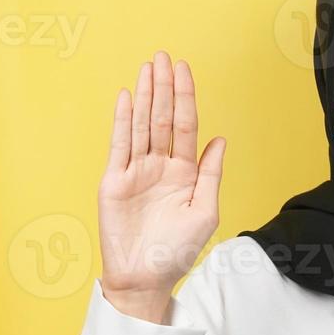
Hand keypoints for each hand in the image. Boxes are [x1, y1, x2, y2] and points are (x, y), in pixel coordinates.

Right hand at [97, 51, 225, 321]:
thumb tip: (220, 139)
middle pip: (161, 118)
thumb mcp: (205, 212)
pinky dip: (121, 120)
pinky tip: (125, 97)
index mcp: (184, 173)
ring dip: (144, 95)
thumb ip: (211, 174)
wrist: (144, 278)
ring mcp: (135, 171)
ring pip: (141, 125)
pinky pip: (118, 145)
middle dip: (164, 87)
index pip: (185, 127)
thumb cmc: (177, 251)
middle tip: (164, 56)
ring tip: (147, 67)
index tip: (185, 70)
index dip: (185, 98)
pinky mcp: (113, 180)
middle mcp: (159, 166)